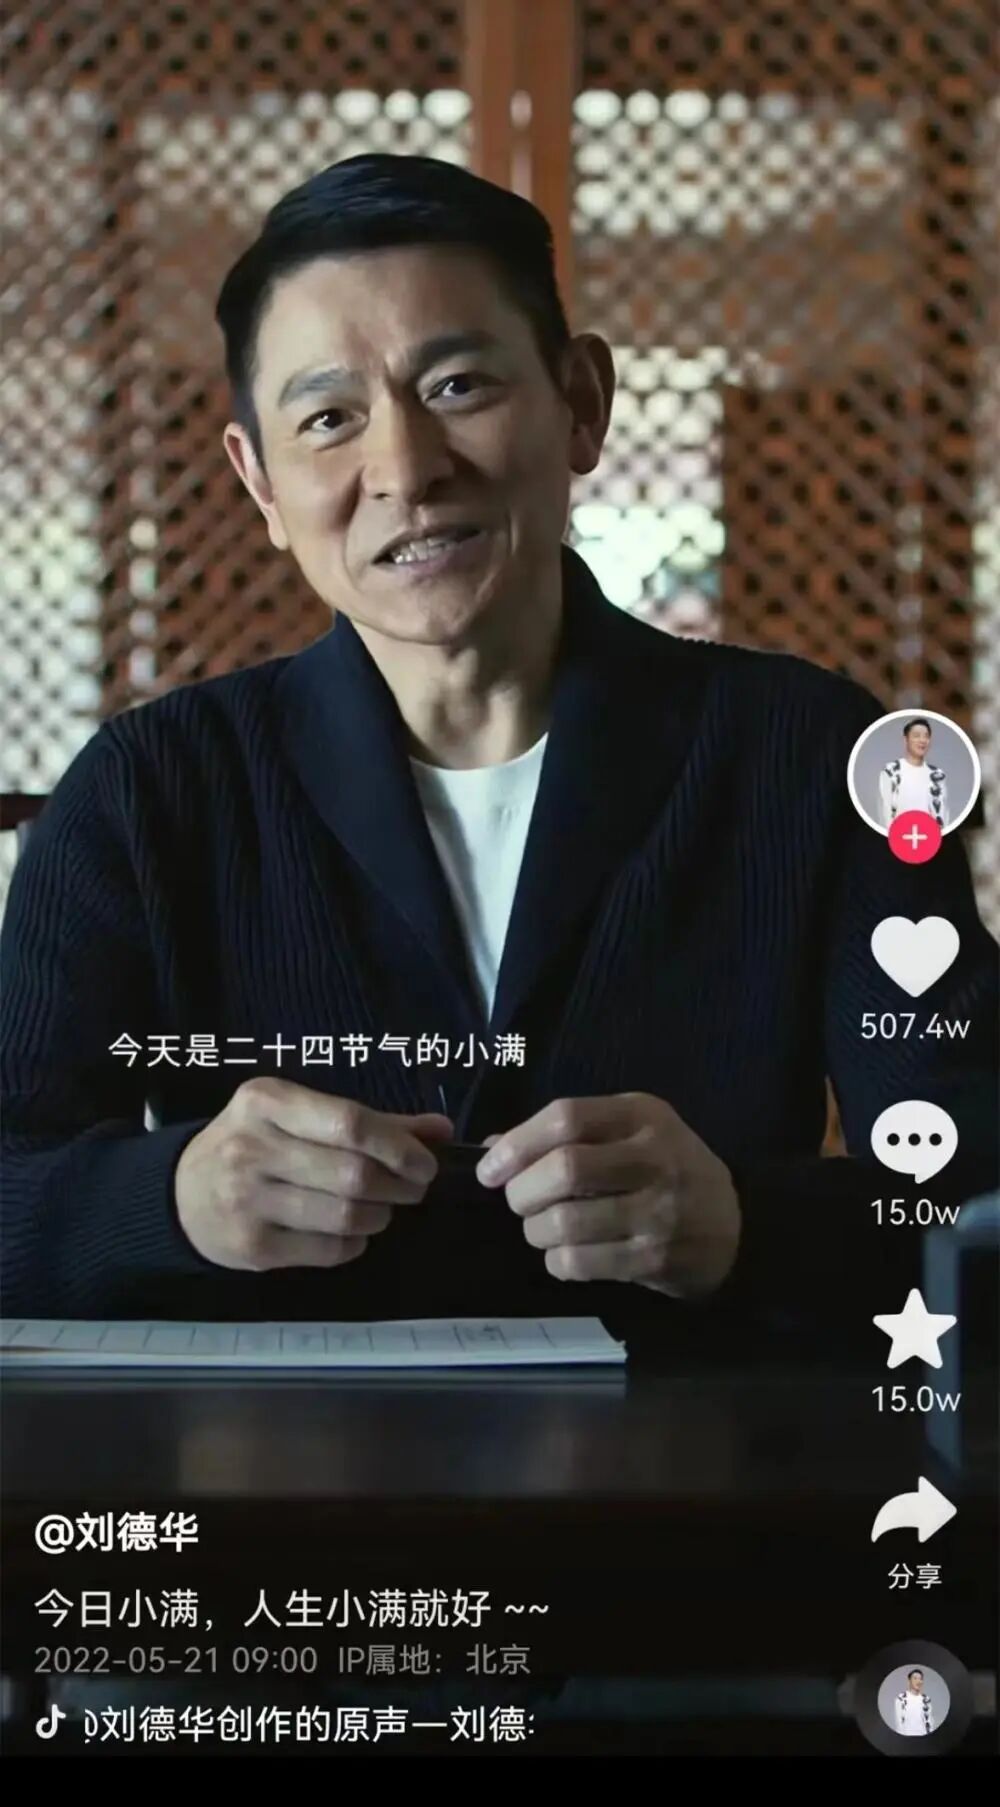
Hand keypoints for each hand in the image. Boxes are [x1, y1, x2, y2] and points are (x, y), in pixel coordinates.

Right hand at [174, 1076, 452, 1271]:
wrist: (182, 1193)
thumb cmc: (254, 1144)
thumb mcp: (298, 1116)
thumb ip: (372, 1122)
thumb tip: (440, 1131)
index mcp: (266, 1101)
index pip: (350, 1123)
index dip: (399, 1147)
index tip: (425, 1162)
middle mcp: (252, 1147)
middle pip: (354, 1174)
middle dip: (399, 1186)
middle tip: (412, 1189)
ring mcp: (248, 1200)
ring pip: (345, 1216)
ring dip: (379, 1216)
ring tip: (380, 1209)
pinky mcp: (252, 1246)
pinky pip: (328, 1250)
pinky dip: (354, 1243)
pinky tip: (350, 1232)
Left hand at [475, 1092, 739, 1297]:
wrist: (734, 1226)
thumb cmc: (667, 1168)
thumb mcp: (628, 1131)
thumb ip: (566, 1134)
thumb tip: (494, 1149)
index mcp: (641, 1115)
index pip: (565, 1118)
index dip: (518, 1143)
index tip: (491, 1168)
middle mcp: (653, 1158)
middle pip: (564, 1169)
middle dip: (522, 1191)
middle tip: (518, 1201)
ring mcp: (658, 1211)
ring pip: (566, 1222)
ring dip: (535, 1230)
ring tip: (540, 1228)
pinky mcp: (654, 1259)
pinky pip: (581, 1263)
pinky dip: (557, 1261)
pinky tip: (565, 1253)